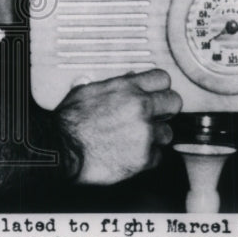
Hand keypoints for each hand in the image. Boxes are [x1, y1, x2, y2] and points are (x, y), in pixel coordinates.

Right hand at [56, 69, 181, 184]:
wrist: (62, 148)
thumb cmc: (70, 122)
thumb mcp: (88, 91)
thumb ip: (114, 85)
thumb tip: (130, 79)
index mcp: (127, 88)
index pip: (162, 78)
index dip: (159, 87)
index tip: (157, 93)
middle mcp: (140, 107)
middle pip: (174, 102)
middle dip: (166, 109)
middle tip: (155, 115)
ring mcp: (145, 133)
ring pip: (168, 132)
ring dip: (155, 136)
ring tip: (137, 139)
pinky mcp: (144, 158)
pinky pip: (158, 156)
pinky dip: (147, 157)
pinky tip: (131, 154)